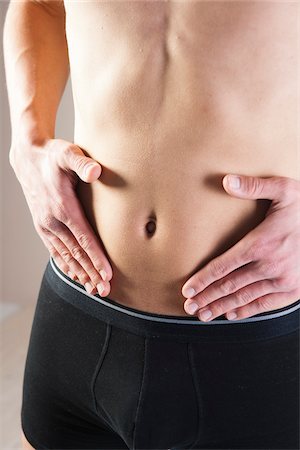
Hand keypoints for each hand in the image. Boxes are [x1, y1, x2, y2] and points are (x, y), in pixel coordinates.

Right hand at [9, 138, 111, 296]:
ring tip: (92, 289)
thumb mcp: (67, 153)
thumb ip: (82, 163)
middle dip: (91, 273)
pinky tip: (74, 275)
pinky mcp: (43, 226)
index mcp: (63, 207)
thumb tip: (96, 171)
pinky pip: (55, 251)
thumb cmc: (52, 156)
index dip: (96, 258)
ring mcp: (46, 226)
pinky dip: (65, 265)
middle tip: (105, 291)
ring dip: (80, 274)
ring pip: (66, 256)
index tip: (107, 274)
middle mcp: (53, 221)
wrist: (28, 158)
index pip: (84, 239)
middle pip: (76, 254)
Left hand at [181, 174, 299, 320]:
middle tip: (189, 306)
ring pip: (244, 298)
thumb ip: (254, 186)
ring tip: (204, 314)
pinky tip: (232, 314)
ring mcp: (282, 280)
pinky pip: (265, 304)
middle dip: (206, 297)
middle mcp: (269, 266)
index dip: (202, 280)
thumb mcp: (285, 190)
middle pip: (229, 286)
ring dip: (221, 308)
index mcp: (261, 243)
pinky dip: (247, 311)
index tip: (188, 289)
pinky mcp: (293, 289)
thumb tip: (227, 181)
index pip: (223, 266)